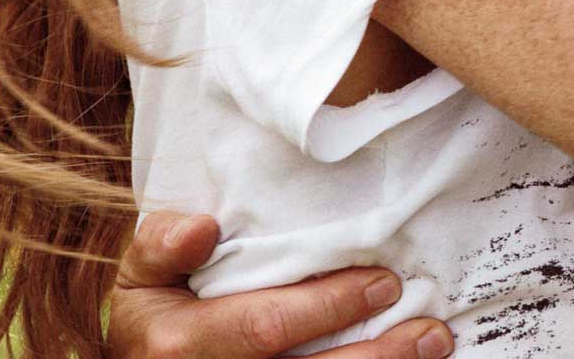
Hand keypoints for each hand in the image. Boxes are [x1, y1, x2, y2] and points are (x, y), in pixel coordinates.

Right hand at [108, 212, 451, 358]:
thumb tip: (201, 228)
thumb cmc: (154, 309)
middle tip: (429, 327)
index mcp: (181, 343)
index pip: (266, 327)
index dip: (327, 307)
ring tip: (432, 346)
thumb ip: (162, 245)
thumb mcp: (141, 274)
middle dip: (372, 354)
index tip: (384, 282)